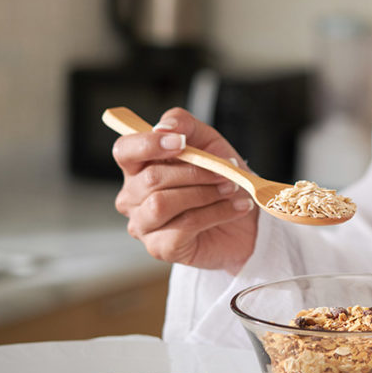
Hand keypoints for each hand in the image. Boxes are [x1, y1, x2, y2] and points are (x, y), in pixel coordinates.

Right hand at [111, 107, 257, 273]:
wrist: (247, 220)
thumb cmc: (220, 179)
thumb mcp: (208, 143)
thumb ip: (184, 124)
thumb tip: (163, 127)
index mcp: (138, 167)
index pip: (124, 151)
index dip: (149, 144)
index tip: (181, 142)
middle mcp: (133, 197)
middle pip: (151, 178)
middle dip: (195, 172)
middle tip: (227, 172)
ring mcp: (143, 225)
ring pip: (162, 204)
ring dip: (204, 193)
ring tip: (232, 189)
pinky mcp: (160, 248)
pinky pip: (183, 226)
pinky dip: (216, 213)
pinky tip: (236, 208)